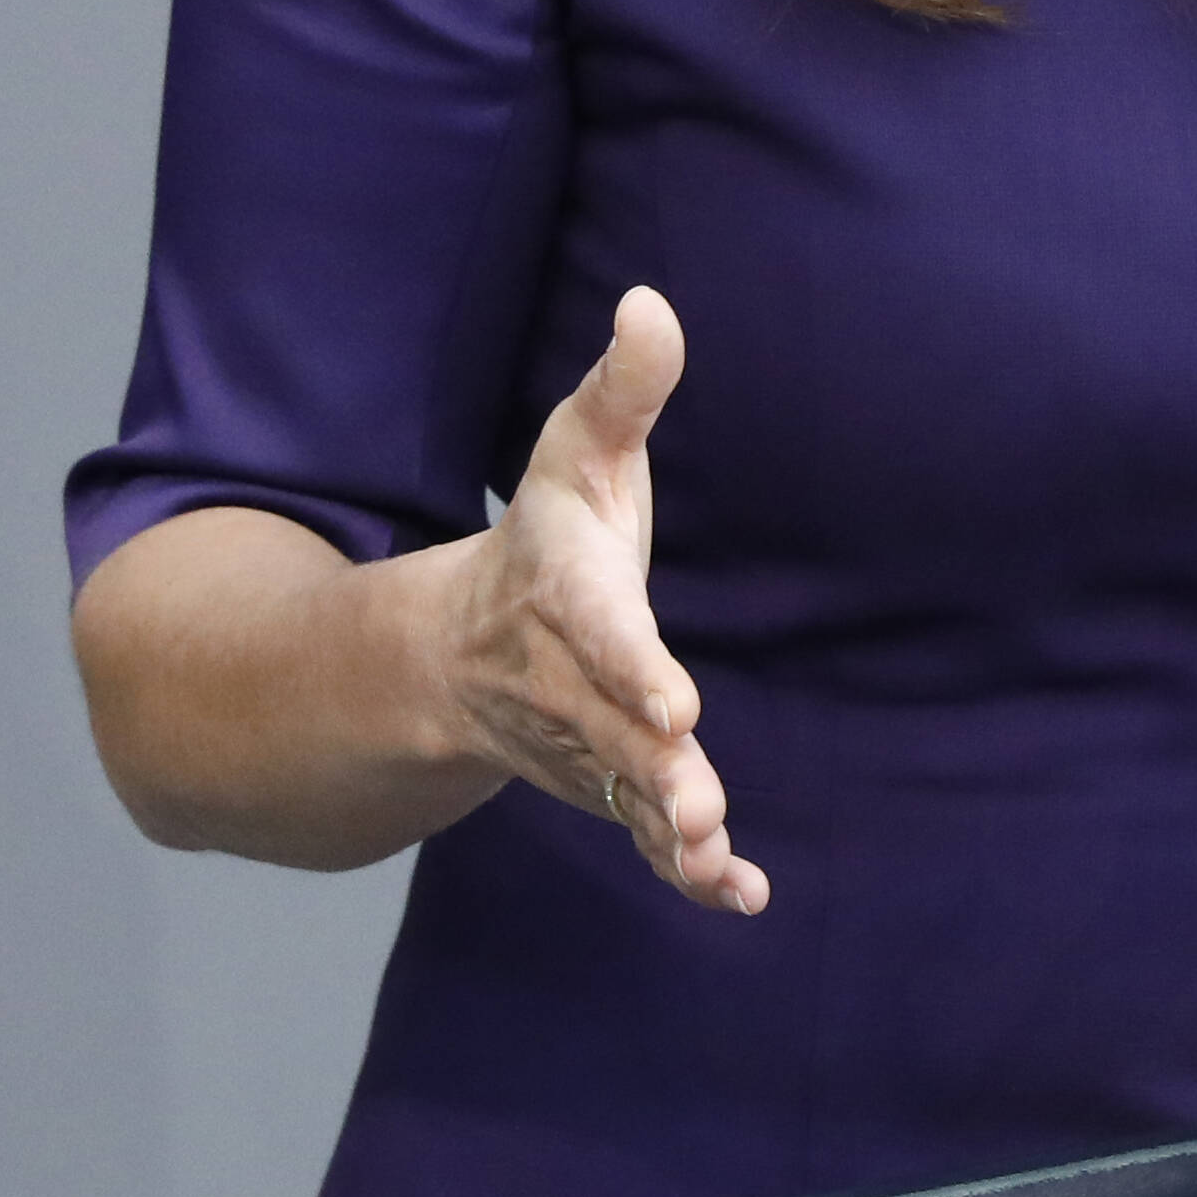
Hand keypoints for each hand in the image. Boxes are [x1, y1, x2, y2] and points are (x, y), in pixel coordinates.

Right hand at [431, 286, 763, 911]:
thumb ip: (623, 389)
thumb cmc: (546, 540)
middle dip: (653, 767)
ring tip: (711, 855)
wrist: (457, 651)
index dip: (632, 665)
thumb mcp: (576, 453)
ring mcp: (586, 745)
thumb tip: (653, 300)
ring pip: (627, 795)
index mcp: (566, 596)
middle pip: (611, 730)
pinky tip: (740, 896)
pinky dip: (689, 874)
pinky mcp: (611, 786)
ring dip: (669, 829)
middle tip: (694, 799)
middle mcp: (569, 681)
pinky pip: (644, 838)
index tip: (674, 700)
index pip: (599, 631)